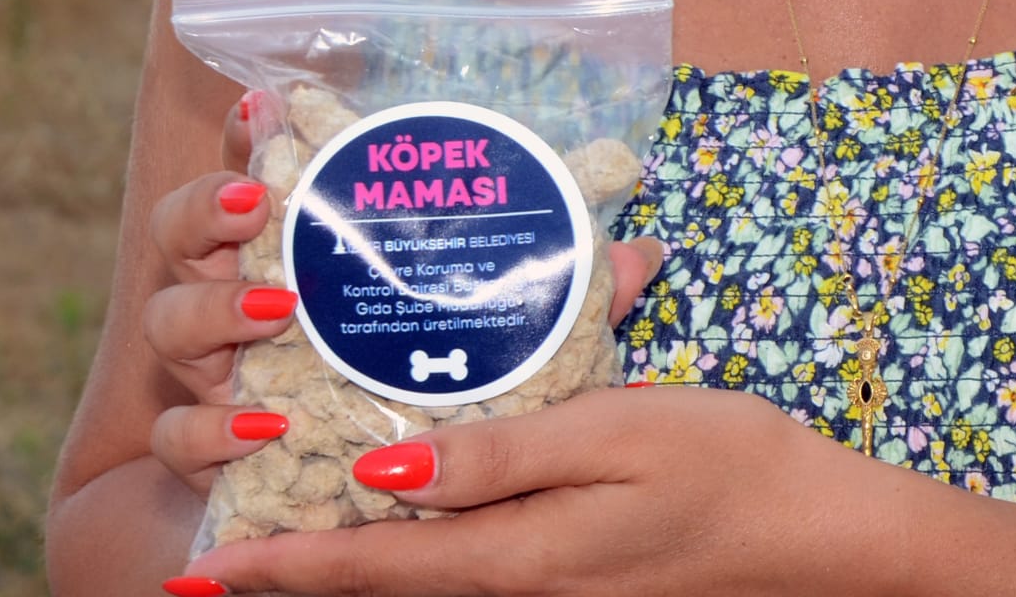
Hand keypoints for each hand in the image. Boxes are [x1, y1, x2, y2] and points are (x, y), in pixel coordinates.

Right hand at [142, 94, 662, 498]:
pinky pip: (175, 437)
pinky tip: (261, 425)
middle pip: (187, 228)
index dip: (253, 130)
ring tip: (272, 309)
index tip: (269, 101)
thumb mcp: (502, 333)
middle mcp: (246, 295)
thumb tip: (643, 255)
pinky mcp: (203, 454)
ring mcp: (214, 371)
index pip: (261, 165)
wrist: (375, 515)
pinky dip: (209, 430)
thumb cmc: (433, 398)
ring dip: (209, 309)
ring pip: (168, 320)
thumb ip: (557, 292)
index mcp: (308, 244)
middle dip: (207, 207)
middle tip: (253, 205)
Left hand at [178, 384, 886, 596]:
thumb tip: (388, 468)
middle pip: (384, 587)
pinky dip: (414, 555)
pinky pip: (467, 572)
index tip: (200, 570)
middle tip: (209, 562)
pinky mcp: (572, 580)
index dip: (283, 565)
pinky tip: (405, 519)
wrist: (815, 538)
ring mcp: (548, 594)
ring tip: (277, 541)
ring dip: (348, 565)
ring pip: (421, 584)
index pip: (374, 566)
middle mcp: (518, 588)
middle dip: (294, 573)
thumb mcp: (619, 434)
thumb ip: (504, 454)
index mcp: (518, 555)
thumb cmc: (725, 464)